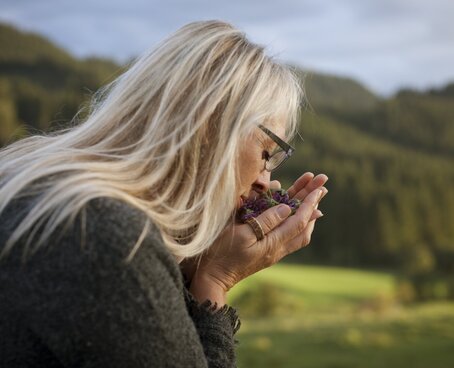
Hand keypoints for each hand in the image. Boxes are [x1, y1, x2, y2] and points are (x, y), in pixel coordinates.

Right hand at [189, 178, 327, 302]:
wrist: (212, 277)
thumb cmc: (222, 253)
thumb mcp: (242, 234)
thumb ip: (266, 221)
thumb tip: (287, 208)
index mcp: (273, 244)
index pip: (298, 221)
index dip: (309, 203)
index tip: (319, 188)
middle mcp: (278, 249)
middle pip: (303, 225)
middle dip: (312, 204)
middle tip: (321, 186)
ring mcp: (273, 251)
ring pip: (298, 231)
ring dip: (306, 212)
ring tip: (312, 195)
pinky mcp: (266, 251)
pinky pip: (288, 235)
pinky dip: (295, 221)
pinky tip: (293, 213)